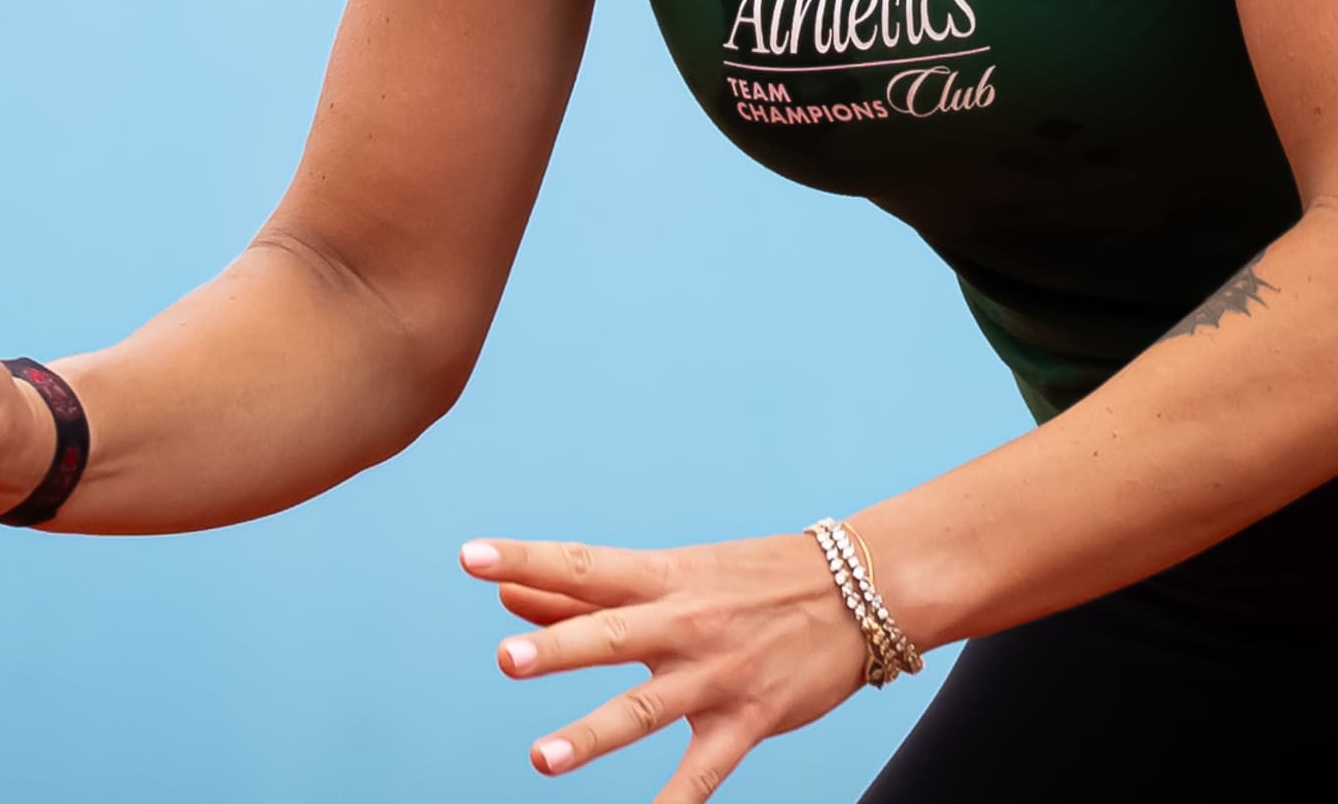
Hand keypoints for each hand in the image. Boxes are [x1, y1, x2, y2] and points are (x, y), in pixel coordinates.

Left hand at [461, 530, 878, 800]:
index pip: (583, 566)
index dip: (527, 558)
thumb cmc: (755, 578)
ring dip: (594, 733)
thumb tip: (507, 595)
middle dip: (559, 648)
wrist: (865, 588)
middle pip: (612, 635)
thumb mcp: (675, 573)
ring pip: (647, 708)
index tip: (471, 557)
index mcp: (663, 578)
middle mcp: (685, 623)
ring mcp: (717, 675)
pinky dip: (675, 803)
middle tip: (504, 659)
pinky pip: (706, 772)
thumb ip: (585, 591)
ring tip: (543, 758)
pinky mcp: (749, 719)